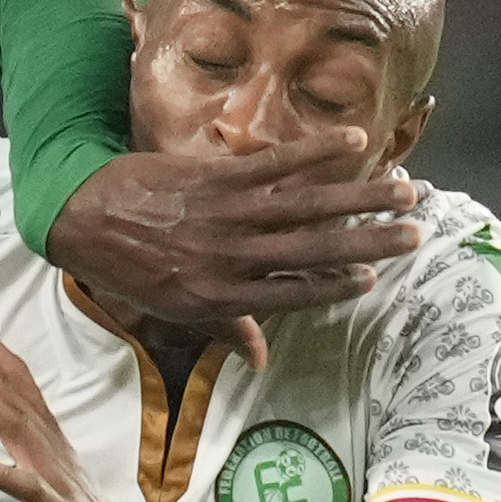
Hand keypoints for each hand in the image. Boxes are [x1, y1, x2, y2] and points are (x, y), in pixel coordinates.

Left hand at [43, 138, 428, 361]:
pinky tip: (353, 142)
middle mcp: (229, 259)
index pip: (292, 294)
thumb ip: (224, 328)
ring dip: (360, 196)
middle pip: (313, 249)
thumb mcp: (172, 310)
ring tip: (405, 188)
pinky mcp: (215, 176)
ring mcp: (224, 215)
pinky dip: (316, 153)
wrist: (83, 214)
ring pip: (305, 206)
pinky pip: (274, 164)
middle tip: (417, 232)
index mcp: (220, 297)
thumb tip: (262, 359)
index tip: (374, 277)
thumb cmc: (130, 267)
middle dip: (370, 241)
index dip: (334, 285)